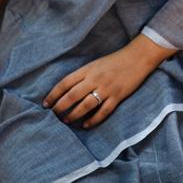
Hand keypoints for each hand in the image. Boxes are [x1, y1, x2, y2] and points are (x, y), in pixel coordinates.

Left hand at [42, 35, 175, 128]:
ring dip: (74, 114)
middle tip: (53, 116)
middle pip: (72, 95)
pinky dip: (93, 120)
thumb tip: (66, 90)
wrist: (136, 58)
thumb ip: (82, 75)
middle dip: (60, 107)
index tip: (45, 104)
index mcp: (88, 69)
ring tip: (66, 121)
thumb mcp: (95, 64)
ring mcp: (106, 88)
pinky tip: (85, 125)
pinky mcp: (117, 96)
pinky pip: (103, 111)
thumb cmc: (113, 61)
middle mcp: (95, 78)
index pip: (65, 82)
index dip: (54, 94)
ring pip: (86, 105)